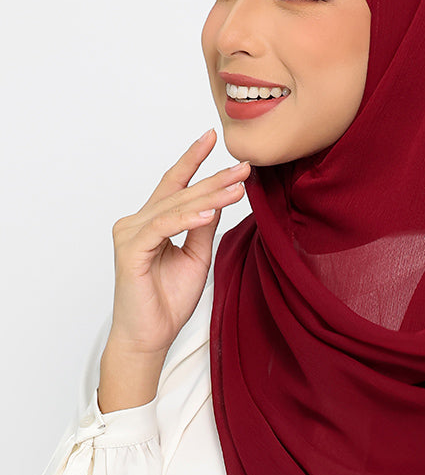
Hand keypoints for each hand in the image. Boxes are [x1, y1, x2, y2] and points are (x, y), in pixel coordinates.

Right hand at [98, 130, 249, 410]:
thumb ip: (202, 228)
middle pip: (180, 193)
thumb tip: (216, 200)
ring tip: (237, 187)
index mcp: (152, 222)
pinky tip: (208, 214)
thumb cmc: (167, 301)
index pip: (175, 184)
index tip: (214, 137)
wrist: (149, 337)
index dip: (193, 160)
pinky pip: (162, 228)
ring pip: (174, 207)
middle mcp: (137, 222)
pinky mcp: (130, 251)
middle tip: (244, 167)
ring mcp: (130, 234)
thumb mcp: (196, 258)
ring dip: (208, 197)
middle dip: (215, 179)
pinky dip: (186, 220)